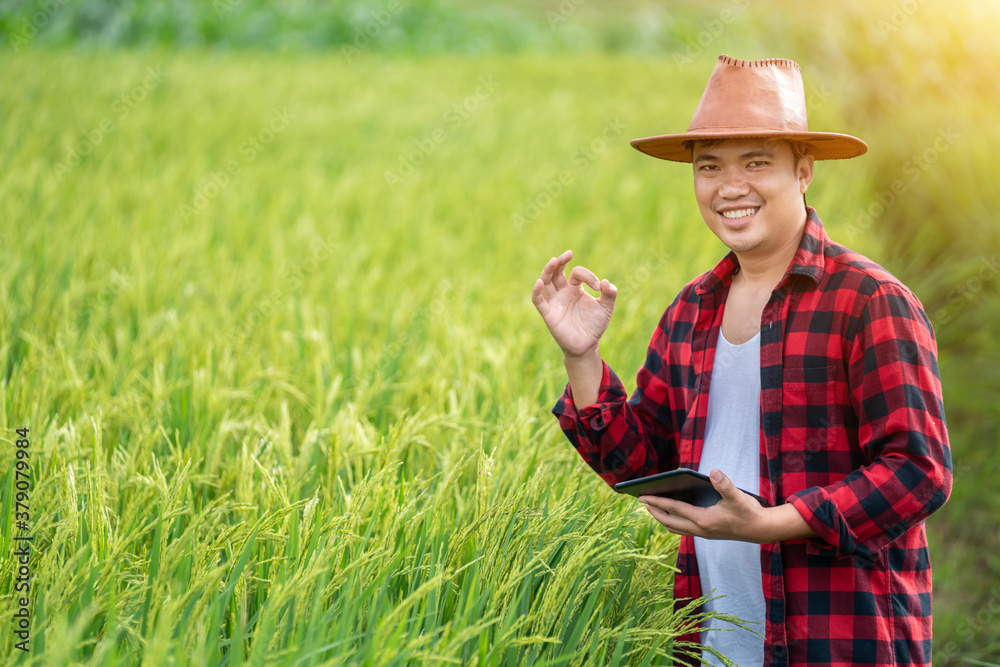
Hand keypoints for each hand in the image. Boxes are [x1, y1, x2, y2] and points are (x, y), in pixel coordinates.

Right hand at [531, 250, 616, 357]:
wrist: (587, 345)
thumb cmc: (595, 325)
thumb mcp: (606, 308)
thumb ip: (609, 294)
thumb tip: (606, 282)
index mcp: (575, 288)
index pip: (577, 274)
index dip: (588, 276)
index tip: (598, 287)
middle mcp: (562, 292)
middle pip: (556, 272)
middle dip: (560, 262)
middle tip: (567, 254)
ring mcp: (554, 302)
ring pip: (546, 282)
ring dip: (548, 271)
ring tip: (554, 261)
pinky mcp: (548, 314)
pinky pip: (538, 301)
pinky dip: (536, 291)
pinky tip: (539, 282)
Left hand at [637, 469, 809, 543]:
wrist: (762, 530)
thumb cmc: (749, 512)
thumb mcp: (738, 497)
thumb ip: (725, 485)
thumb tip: (714, 472)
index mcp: (704, 520)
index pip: (674, 510)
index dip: (657, 503)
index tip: (642, 498)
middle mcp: (700, 530)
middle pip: (669, 522)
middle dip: (654, 512)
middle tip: (642, 501)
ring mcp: (703, 534)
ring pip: (675, 528)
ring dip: (663, 518)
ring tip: (653, 507)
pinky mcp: (707, 534)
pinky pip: (684, 529)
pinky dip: (674, 521)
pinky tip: (674, 512)